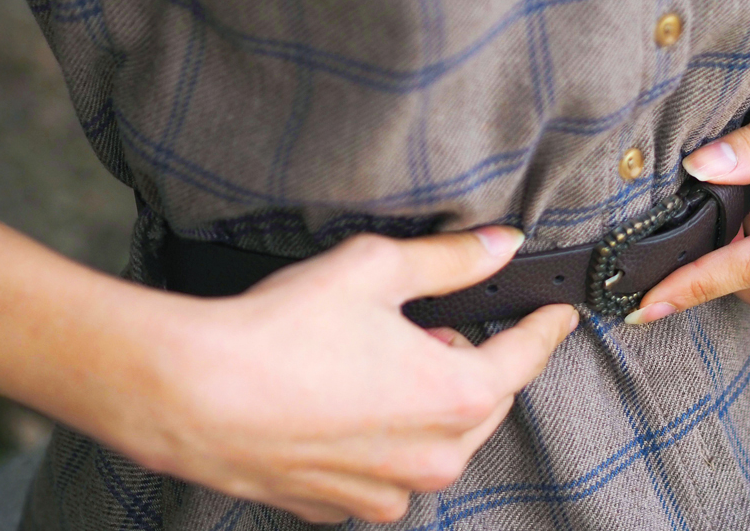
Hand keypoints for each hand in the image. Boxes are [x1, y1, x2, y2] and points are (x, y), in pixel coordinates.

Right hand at [131, 227, 576, 523]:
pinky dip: (382, 439)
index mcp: (456, 397)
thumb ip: (451, 260)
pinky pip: (386, 470)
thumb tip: (502, 245)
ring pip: (436, 440)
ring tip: (372, 362)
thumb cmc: (283, 330)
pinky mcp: (340, 506)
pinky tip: (342, 403)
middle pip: (483, 401)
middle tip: (424, 325)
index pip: (526, 356)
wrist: (191, 394)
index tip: (558, 312)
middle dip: (468, 361)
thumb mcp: (377, 270)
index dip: (545, 326)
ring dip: (424, 404)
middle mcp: (433, 457)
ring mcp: (386, 490)